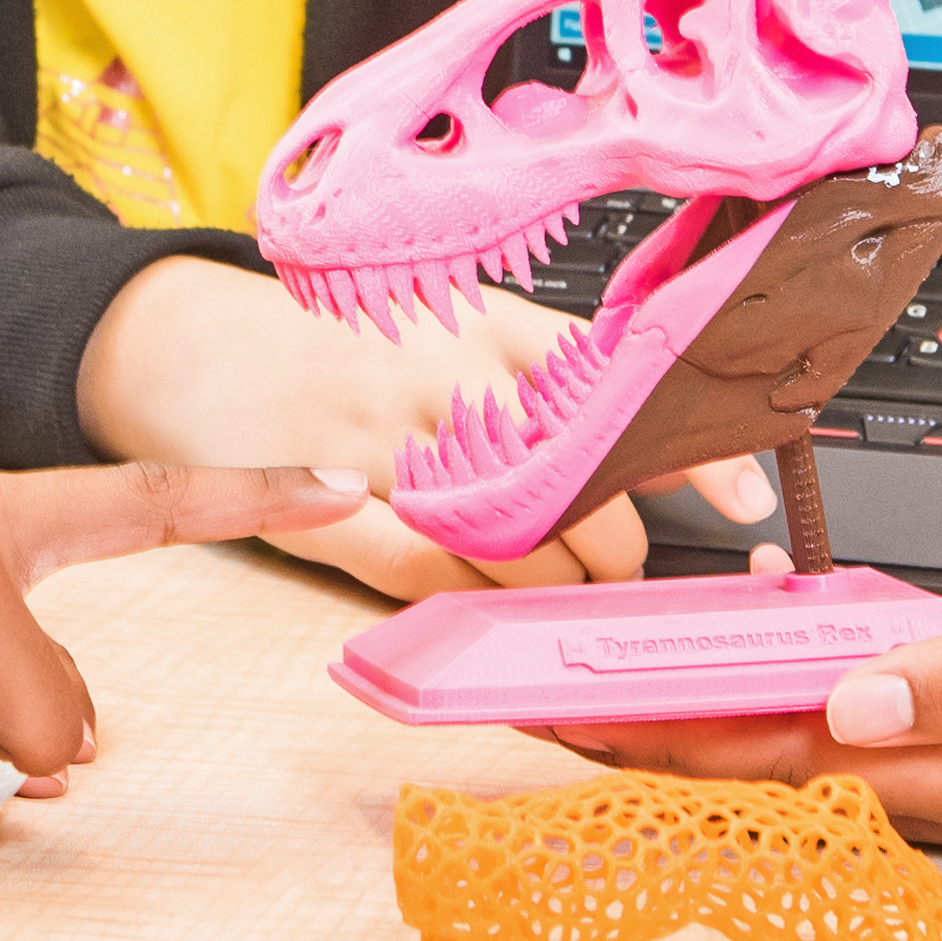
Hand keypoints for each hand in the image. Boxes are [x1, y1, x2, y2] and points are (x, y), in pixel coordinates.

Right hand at [70, 255, 780, 600]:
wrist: (190, 340)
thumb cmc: (340, 343)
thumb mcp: (452, 331)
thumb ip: (548, 384)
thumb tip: (668, 441)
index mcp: (492, 329)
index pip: (618, 388)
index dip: (692, 448)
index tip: (751, 495)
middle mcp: (452, 383)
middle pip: (580, 489)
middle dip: (615, 551)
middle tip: (613, 571)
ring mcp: (389, 446)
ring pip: (516, 545)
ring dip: (553, 590)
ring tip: (554, 596)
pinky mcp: (329, 508)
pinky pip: (423, 577)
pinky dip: (464, 606)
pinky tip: (476, 610)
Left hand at [548, 520, 941, 853]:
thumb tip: (848, 710)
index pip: (785, 765)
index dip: (663, 742)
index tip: (560, 718)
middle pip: (782, 775)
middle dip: (656, 743)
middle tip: (537, 709)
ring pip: (822, 760)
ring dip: (716, 730)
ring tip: (610, 702)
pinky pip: (876, 740)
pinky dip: (796, 710)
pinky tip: (760, 682)